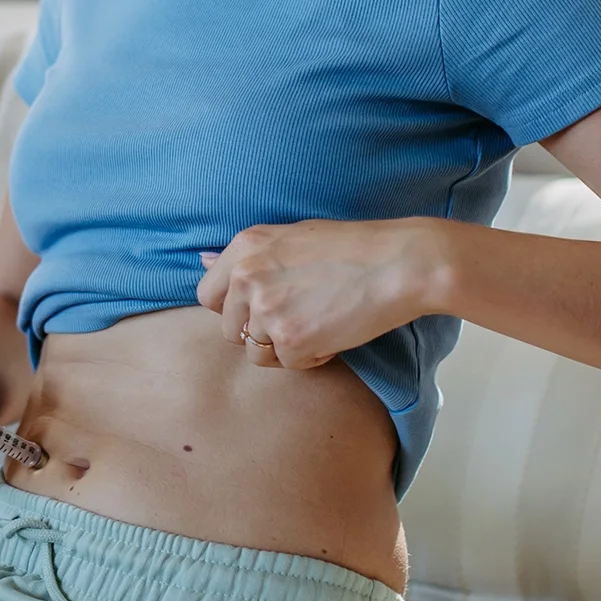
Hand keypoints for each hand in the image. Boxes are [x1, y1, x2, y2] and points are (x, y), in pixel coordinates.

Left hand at [194, 219, 451, 370]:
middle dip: (261, 332)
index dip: (232, 309)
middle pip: (230, 330)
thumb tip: (201, 260)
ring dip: (285, 347)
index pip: (207, 296)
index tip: (258, 310)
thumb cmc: (353, 247)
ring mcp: (266, 310)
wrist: (399, 263)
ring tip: (319, 322)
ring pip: (257, 352)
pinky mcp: (291, 339)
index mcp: (244, 248)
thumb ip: (247, 255)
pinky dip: (313, 356)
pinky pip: (290, 364)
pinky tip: (335, 332)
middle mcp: (246, 277)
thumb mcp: (291, 236)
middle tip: (300, 316)